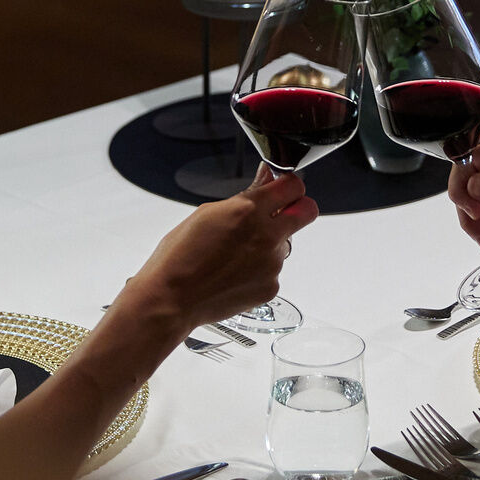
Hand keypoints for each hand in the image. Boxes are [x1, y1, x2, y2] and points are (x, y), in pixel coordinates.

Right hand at [119, 165, 317, 331]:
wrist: (171, 300)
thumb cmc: (179, 257)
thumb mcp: (207, 214)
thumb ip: (244, 197)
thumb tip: (265, 180)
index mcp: (249, 211)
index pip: (293, 186)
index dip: (288, 186)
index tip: (281, 189)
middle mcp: (267, 236)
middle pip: (308, 210)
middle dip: (297, 208)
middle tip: (279, 214)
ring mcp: (272, 264)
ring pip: (286, 243)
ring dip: (270, 243)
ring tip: (235, 254)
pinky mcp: (271, 287)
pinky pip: (274, 270)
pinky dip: (260, 269)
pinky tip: (234, 273)